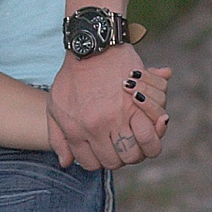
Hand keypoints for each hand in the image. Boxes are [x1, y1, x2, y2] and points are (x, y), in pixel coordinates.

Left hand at [47, 47, 170, 171]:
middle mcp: (96, 129)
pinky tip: (155, 121)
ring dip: (143, 146)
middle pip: (117, 161)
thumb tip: (67, 164)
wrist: (92, 47)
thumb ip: (58, 138)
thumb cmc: (72, 76)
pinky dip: (156, 129)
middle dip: (124, 155)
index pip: (93, 164)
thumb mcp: (55, 106)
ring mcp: (116, 118)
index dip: (102, 159)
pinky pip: (151, 131)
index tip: (109, 148)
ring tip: (143, 134)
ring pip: (137, 152)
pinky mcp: (135, 104)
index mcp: (77, 132)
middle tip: (129, 141)